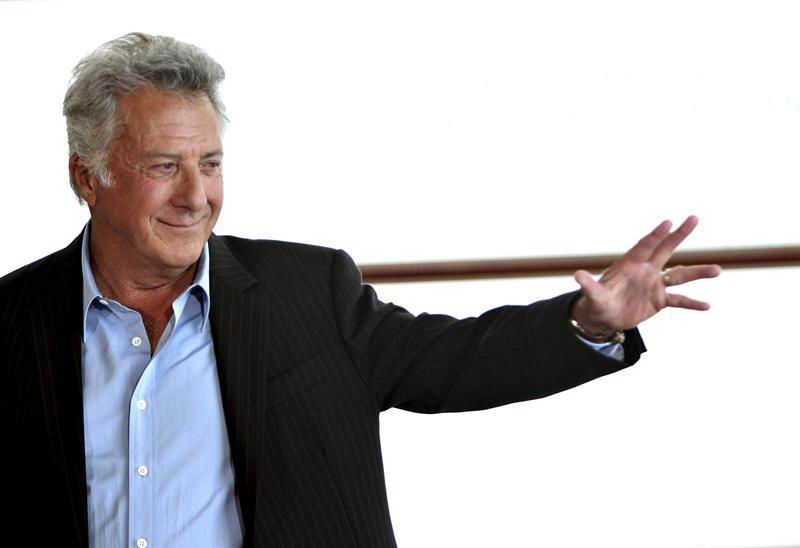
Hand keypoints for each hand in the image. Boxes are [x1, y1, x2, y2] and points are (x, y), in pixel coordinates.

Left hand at [571, 215, 720, 333]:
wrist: (604, 317)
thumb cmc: (597, 302)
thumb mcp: (593, 296)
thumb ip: (589, 286)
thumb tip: (577, 275)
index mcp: (630, 264)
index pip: (645, 246)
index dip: (656, 235)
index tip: (668, 223)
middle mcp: (646, 270)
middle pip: (666, 249)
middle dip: (679, 235)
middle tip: (694, 218)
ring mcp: (654, 284)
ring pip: (679, 276)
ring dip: (697, 273)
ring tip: (717, 270)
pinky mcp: (659, 300)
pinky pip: (679, 300)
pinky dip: (691, 303)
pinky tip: (707, 306)